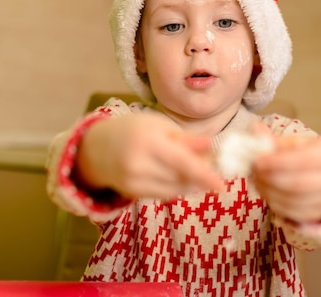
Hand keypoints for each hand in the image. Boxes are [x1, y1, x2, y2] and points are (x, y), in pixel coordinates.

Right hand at [76, 113, 223, 199]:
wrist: (98, 147)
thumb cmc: (135, 130)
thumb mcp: (160, 125)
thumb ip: (185, 138)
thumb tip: (211, 145)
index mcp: (148, 141)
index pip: (182, 162)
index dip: (204, 175)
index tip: (222, 186)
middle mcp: (138, 164)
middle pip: (180, 178)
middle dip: (200, 175)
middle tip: (210, 164)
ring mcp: (133, 182)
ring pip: (174, 189)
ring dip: (190, 182)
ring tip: (191, 167)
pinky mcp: (131, 193)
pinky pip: (163, 194)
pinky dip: (175, 187)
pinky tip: (175, 175)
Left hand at [251, 129, 320, 222]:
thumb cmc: (308, 155)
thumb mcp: (296, 143)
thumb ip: (275, 140)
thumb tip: (256, 129)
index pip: (306, 160)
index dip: (279, 162)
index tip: (258, 161)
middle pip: (300, 184)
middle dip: (272, 178)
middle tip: (255, 171)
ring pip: (294, 200)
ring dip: (270, 190)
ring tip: (259, 179)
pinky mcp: (319, 214)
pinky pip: (292, 212)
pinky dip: (275, 202)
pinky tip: (267, 191)